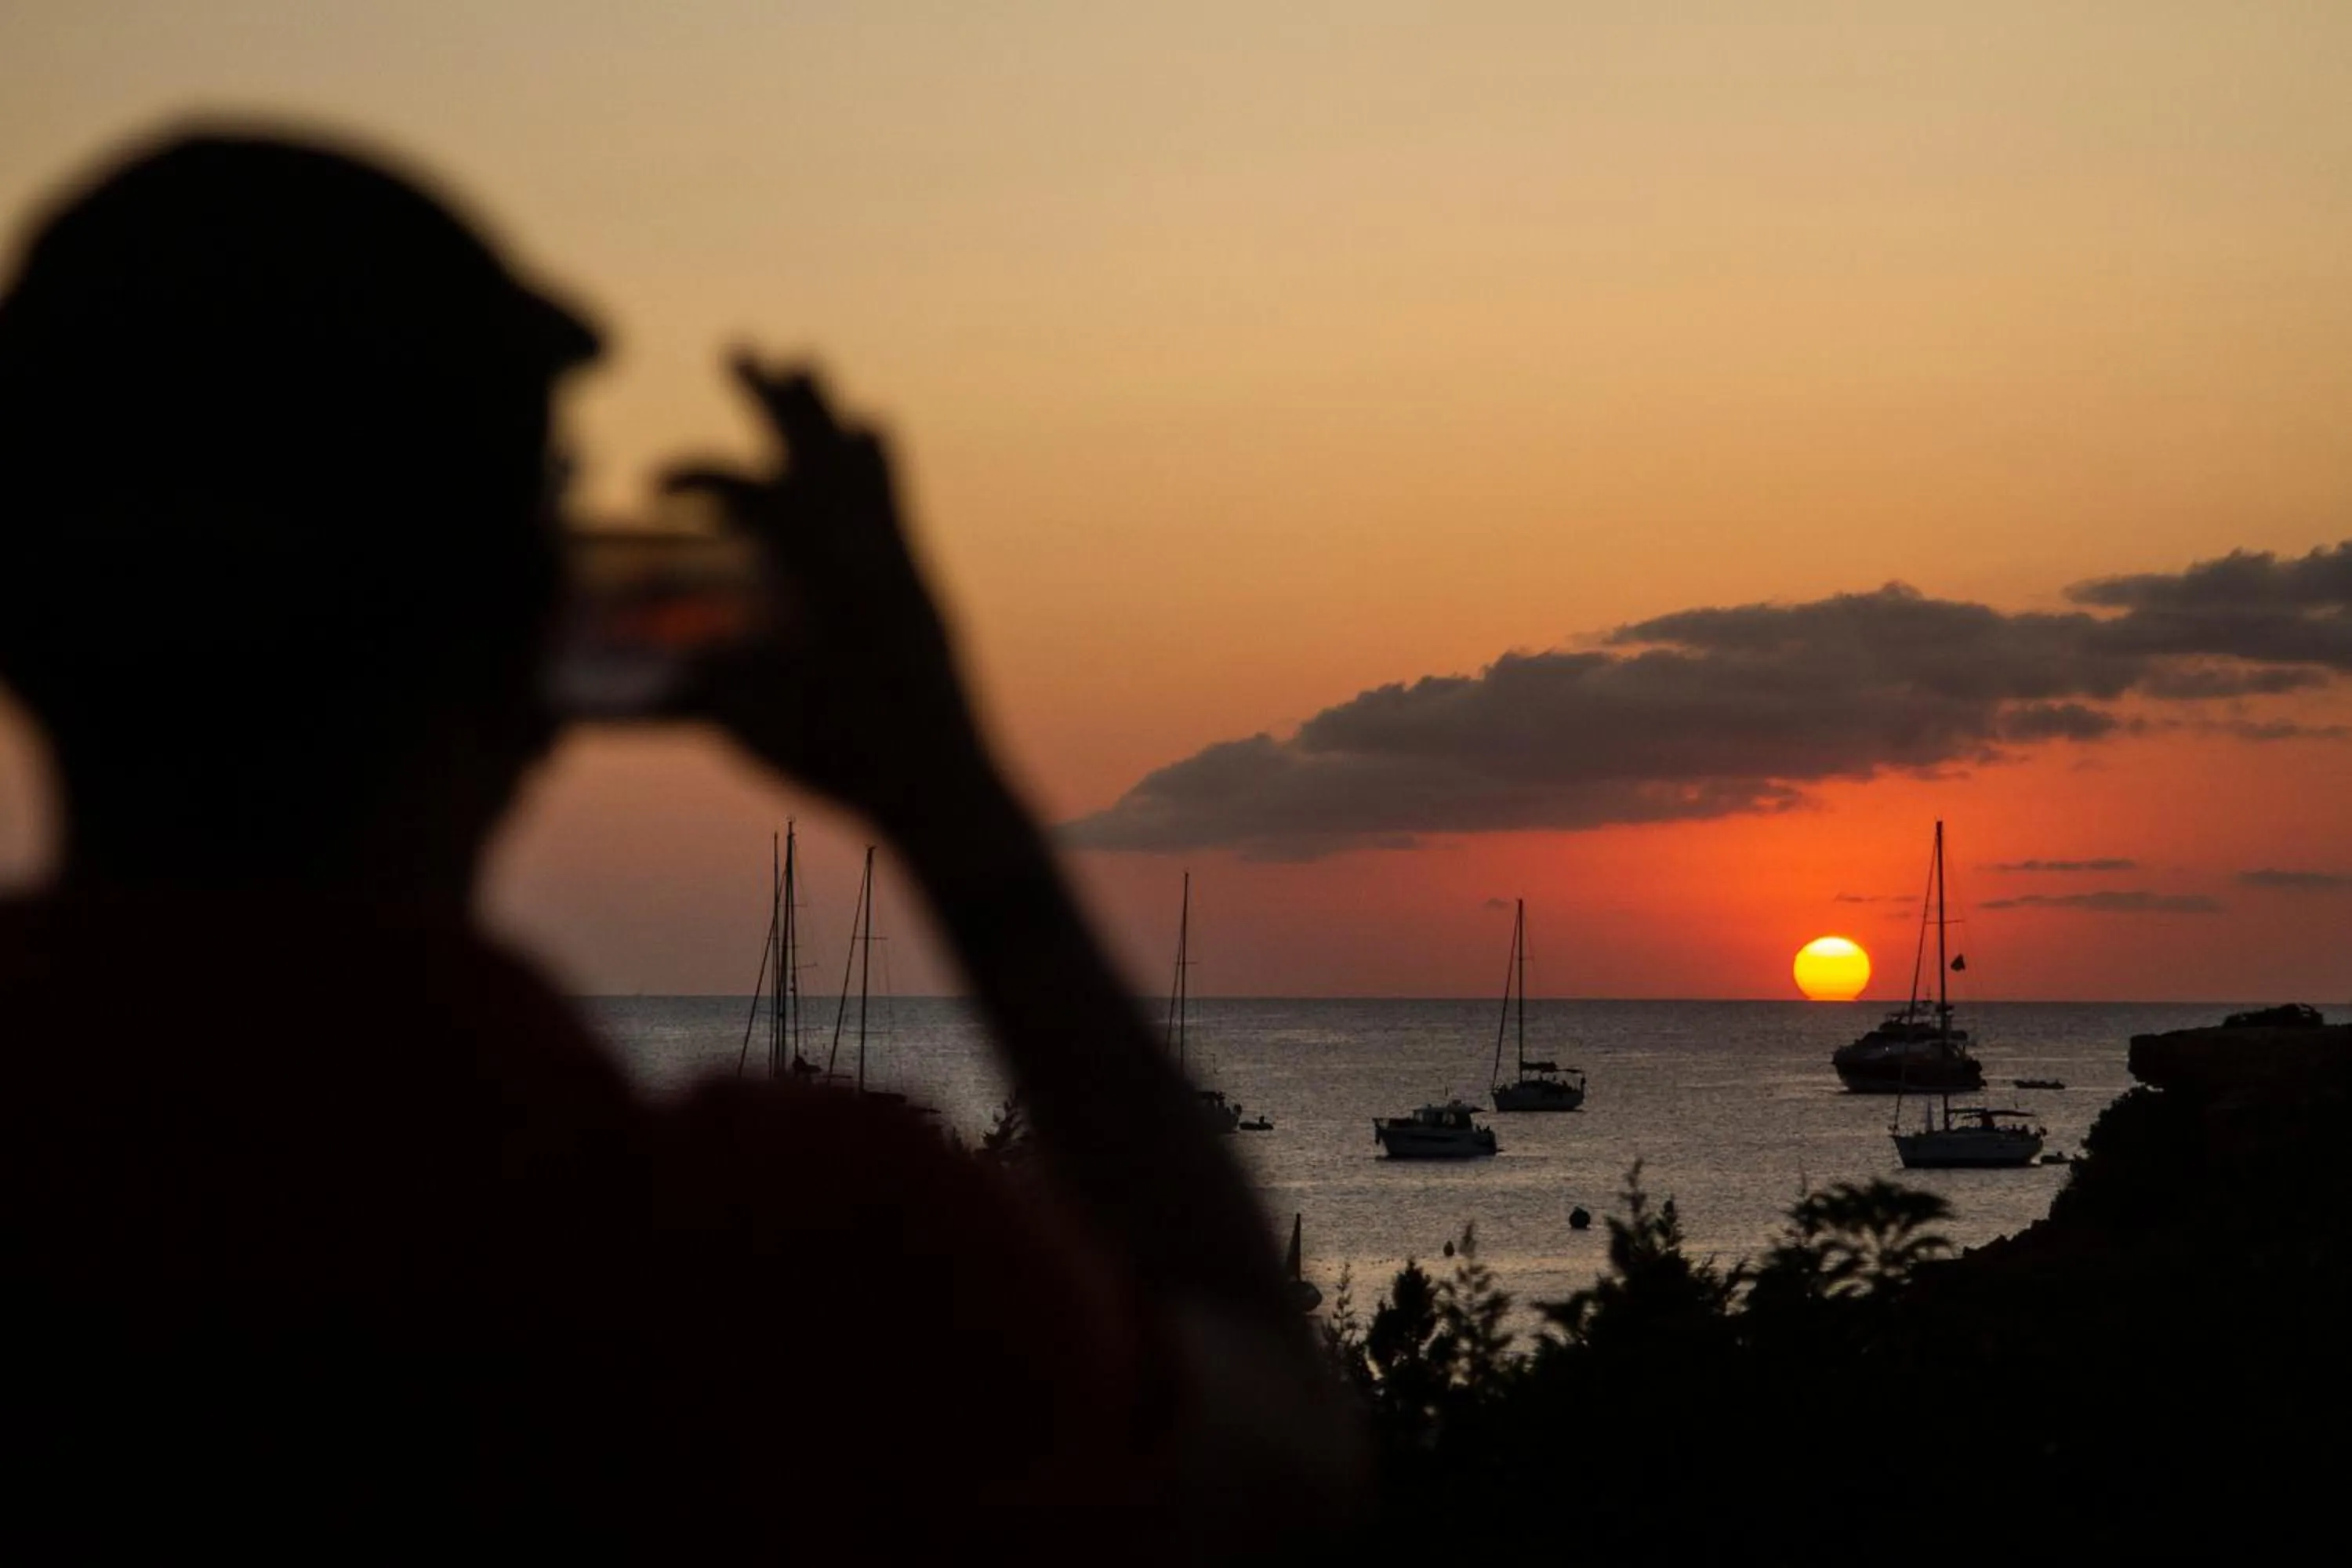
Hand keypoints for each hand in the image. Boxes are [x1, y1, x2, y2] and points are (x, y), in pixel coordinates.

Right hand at [663, 352, 992, 831]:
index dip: (697, 477)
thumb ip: (690, 683)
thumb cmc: (841, 758)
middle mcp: (869, 554)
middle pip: (813, 454)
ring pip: (863, 469)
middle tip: (743, 348)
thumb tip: (609, 681)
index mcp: (822, 573)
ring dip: (827, 419)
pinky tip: (873, 435)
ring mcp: (903, 566)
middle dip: (773, 399)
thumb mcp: (748, 720)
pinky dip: (877, 465)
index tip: (653, 487)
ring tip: (811, 368)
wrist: (943, 787)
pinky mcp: (924, 587)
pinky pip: (898, 504)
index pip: (752, 494)